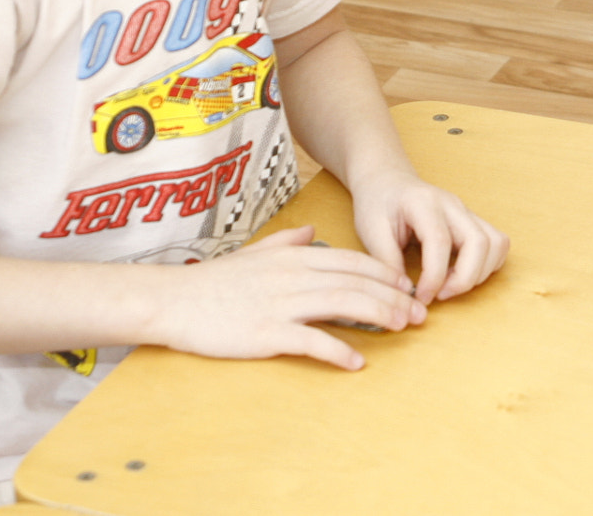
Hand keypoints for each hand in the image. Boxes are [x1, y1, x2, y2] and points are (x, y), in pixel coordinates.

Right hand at [147, 225, 424, 369]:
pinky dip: (337, 351)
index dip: (384, 274)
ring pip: (343, 305)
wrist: (174, 300)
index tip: (407, 287)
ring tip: (401, 330)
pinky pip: (311, 341)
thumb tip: (313, 231)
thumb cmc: (215, 281)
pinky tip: (357, 361)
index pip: (352, 261)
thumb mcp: (255, 252)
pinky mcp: (267, 333)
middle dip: (393, 297)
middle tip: (419, 315)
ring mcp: (280, 304)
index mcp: (293, 256)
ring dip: (378, 317)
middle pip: (356, 282)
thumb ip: (287, 240)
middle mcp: (293, 275)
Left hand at [348, 172, 509, 305]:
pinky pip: (497, 243)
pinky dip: (487, 265)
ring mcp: (466, 211)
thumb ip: (387, 262)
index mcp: (423, 203)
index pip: (439, 242)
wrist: (387, 181)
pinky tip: (460, 273)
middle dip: (464, 279)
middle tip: (439, 294)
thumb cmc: (378, 203)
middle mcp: (452, 204)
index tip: (421, 297)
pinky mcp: (472, 221)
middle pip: (479, 242)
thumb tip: (406, 293)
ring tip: (450, 285)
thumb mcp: (370, 231)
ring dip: (479, 273)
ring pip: (496, 243)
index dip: (433, 277)